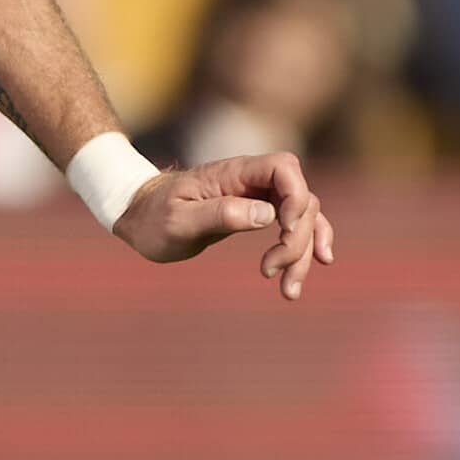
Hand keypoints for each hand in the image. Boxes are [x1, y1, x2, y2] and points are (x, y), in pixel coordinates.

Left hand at [113, 149, 336, 299]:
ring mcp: (259, 197)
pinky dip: (309, 244)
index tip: (284, 230)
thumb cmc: (154, 217)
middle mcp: (252, 181)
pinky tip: (318, 265)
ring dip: (304, 252)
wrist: (141, 217)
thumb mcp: (178, 221)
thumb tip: (267, 215)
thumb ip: (221, 214)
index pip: (283, 168)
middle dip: (298, 239)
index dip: (296, 196)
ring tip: (288, 291)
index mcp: (233, 174)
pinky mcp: (261, 214)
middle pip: (301, 199)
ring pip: (304, 217)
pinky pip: (296, 225)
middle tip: (270, 271)